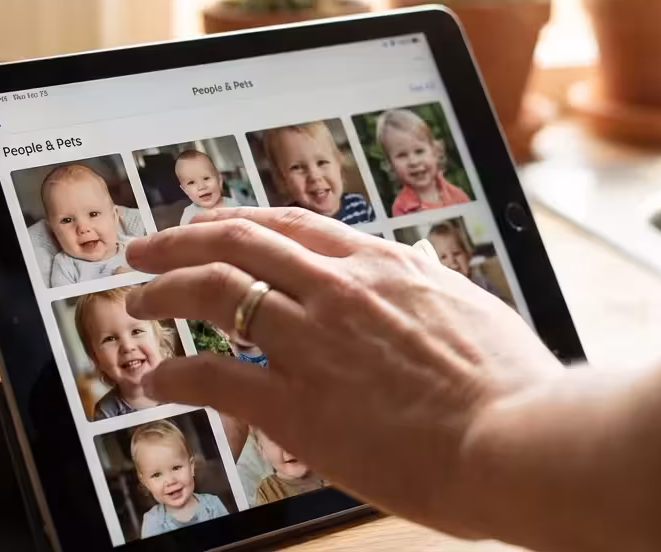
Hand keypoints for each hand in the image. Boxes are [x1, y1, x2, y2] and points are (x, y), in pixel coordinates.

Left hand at [126, 207, 562, 535]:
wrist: (521, 440)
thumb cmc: (513, 387)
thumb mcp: (471, 310)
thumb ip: (429, 287)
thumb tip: (416, 268)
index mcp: (384, 264)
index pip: (291, 224)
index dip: (240, 221)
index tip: (213, 227)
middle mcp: (340, 289)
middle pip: (239, 241)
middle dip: (180, 240)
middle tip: (147, 248)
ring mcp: (314, 342)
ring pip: (214, 292)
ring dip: (164, 292)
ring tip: (139, 301)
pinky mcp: (298, 404)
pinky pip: (214, 378)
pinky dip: (175, 376)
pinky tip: (157, 382)